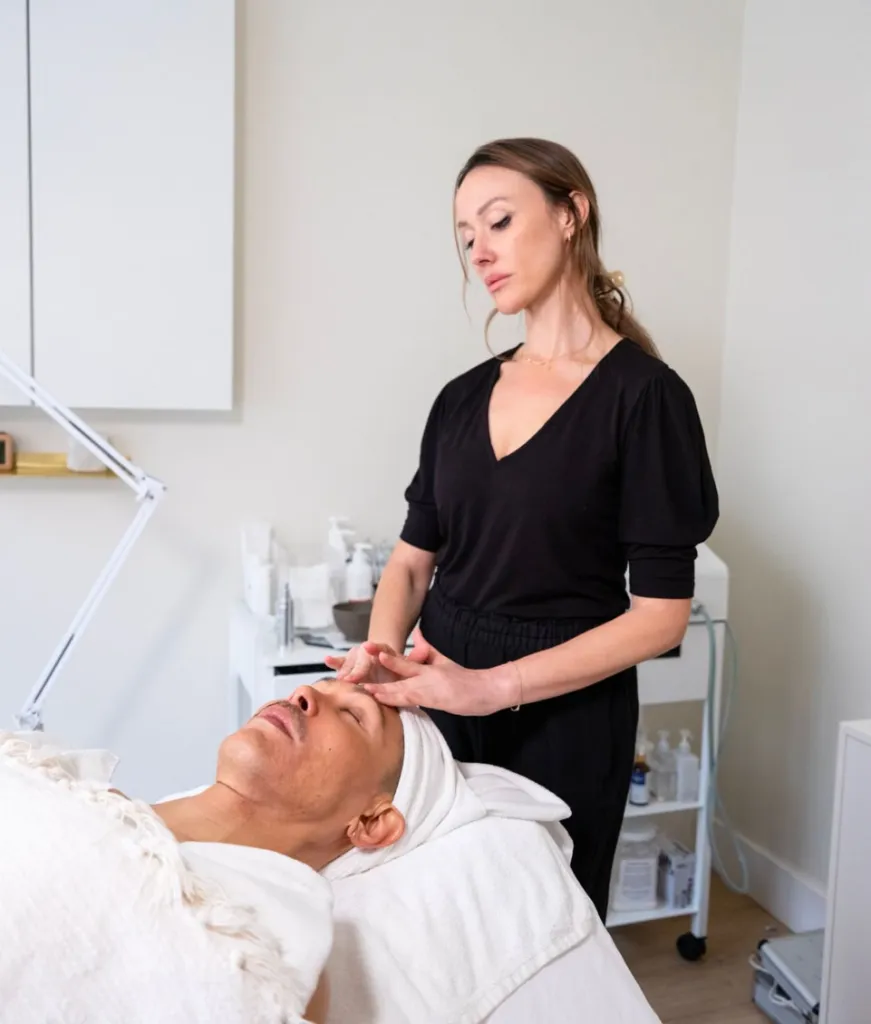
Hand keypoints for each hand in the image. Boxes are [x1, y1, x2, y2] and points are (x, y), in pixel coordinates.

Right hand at [324, 630, 431, 684]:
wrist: (390, 667)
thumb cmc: (400, 668)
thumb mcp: (412, 663)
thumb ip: (418, 657)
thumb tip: (426, 648)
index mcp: (385, 650)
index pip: (379, 647)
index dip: (374, 648)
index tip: (368, 647)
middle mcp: (369, 652)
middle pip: (361, 657)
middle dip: (356, 667)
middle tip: (351, 678)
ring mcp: (359, 658)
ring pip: (350, 660)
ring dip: (345, 669)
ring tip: (340, 678)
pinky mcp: (351, 666)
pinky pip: (341, 663)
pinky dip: (334, 662)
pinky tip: (327, 660)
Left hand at [361, 633, 520, 715]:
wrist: (488, 689)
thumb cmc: (466, 679)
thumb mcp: (444, 661)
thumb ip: (428, 650)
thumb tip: (416, 634)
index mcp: (427, 667)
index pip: (402, 661)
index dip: (384, 656)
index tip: (368, 649)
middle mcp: (426, 676)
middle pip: (398, 673)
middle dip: (377, 673)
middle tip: (356, 672)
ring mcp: (431, 688)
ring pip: (402, 689)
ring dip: (383, 690)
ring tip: (366, 689)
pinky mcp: (437, 699)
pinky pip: (413, 700)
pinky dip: (399, 700)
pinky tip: (387, 701)